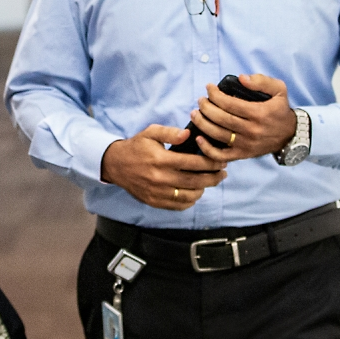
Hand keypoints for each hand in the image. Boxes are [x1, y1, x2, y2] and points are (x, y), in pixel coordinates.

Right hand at [100, 124, 226, 211]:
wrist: (116, 165)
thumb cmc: (136, 147)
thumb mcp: (150, 133)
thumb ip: (169, 133)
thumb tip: (188, 135)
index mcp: (160, 159)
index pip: (193, 163)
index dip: (210, 163)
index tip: (221, 161)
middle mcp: (159, 178)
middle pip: (195, 181)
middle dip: (213, 177)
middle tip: (223, 173)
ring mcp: (157, 192)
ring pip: (189, 196)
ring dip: (204, 189)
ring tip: (210, 182)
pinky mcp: (154, 202)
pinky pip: (178, 205)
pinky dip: (191, 200)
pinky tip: (195, 192)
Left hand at [186, 73, 297, 162]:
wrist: (290, 135)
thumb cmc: (280, 110)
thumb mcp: (279, 90)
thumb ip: (262, 81)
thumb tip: (241, 78)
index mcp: (258, 113)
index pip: (230, 103)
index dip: (215, 95)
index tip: (208, 88)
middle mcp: (251, 130)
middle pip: (222, 119)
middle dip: (206, 108)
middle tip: (200, 100)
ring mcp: (246, 144)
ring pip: (218, 135)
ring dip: (203, 124)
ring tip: (195, 113)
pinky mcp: (243, 154)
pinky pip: (222, 155)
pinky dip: (208, 149)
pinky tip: (199, 138)